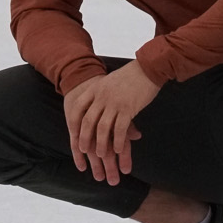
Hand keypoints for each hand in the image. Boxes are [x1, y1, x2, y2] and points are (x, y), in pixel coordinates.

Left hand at [63, 61, 160, 185]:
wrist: (148, 68)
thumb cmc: (131, 75)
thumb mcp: (109, 81)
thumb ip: (101, 93)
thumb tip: (95, 104)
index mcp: (96, 88)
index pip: (78, 108)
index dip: (74, 123)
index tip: (73, 134)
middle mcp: (102, 96)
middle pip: (88, 121)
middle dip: (84, 138)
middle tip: (84, 150)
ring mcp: (114, 102)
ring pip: (102, 128)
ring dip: (100, 144)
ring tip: (101, 155)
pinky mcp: (128, 108)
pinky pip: (119, 129)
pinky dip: (117, 141)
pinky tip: (117, 150)